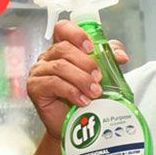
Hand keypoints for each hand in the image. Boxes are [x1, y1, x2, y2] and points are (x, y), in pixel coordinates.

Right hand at [25, 20, 127, 140]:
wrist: (74, 126)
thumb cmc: (85, 97)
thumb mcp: (100, 75)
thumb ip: (108, 59)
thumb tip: (120, 55)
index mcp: (62, 48)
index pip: (63, 29)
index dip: (77, 34)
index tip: (91, 47)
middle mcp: (48, 57)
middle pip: (64, 48)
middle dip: (85, 62)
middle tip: (99, 77)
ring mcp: (39, 71)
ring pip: (60, 66)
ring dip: (81, 79)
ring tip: (95, 92)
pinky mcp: (35, 88)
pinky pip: (53, 83)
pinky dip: (71, 91)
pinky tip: (82, 101)